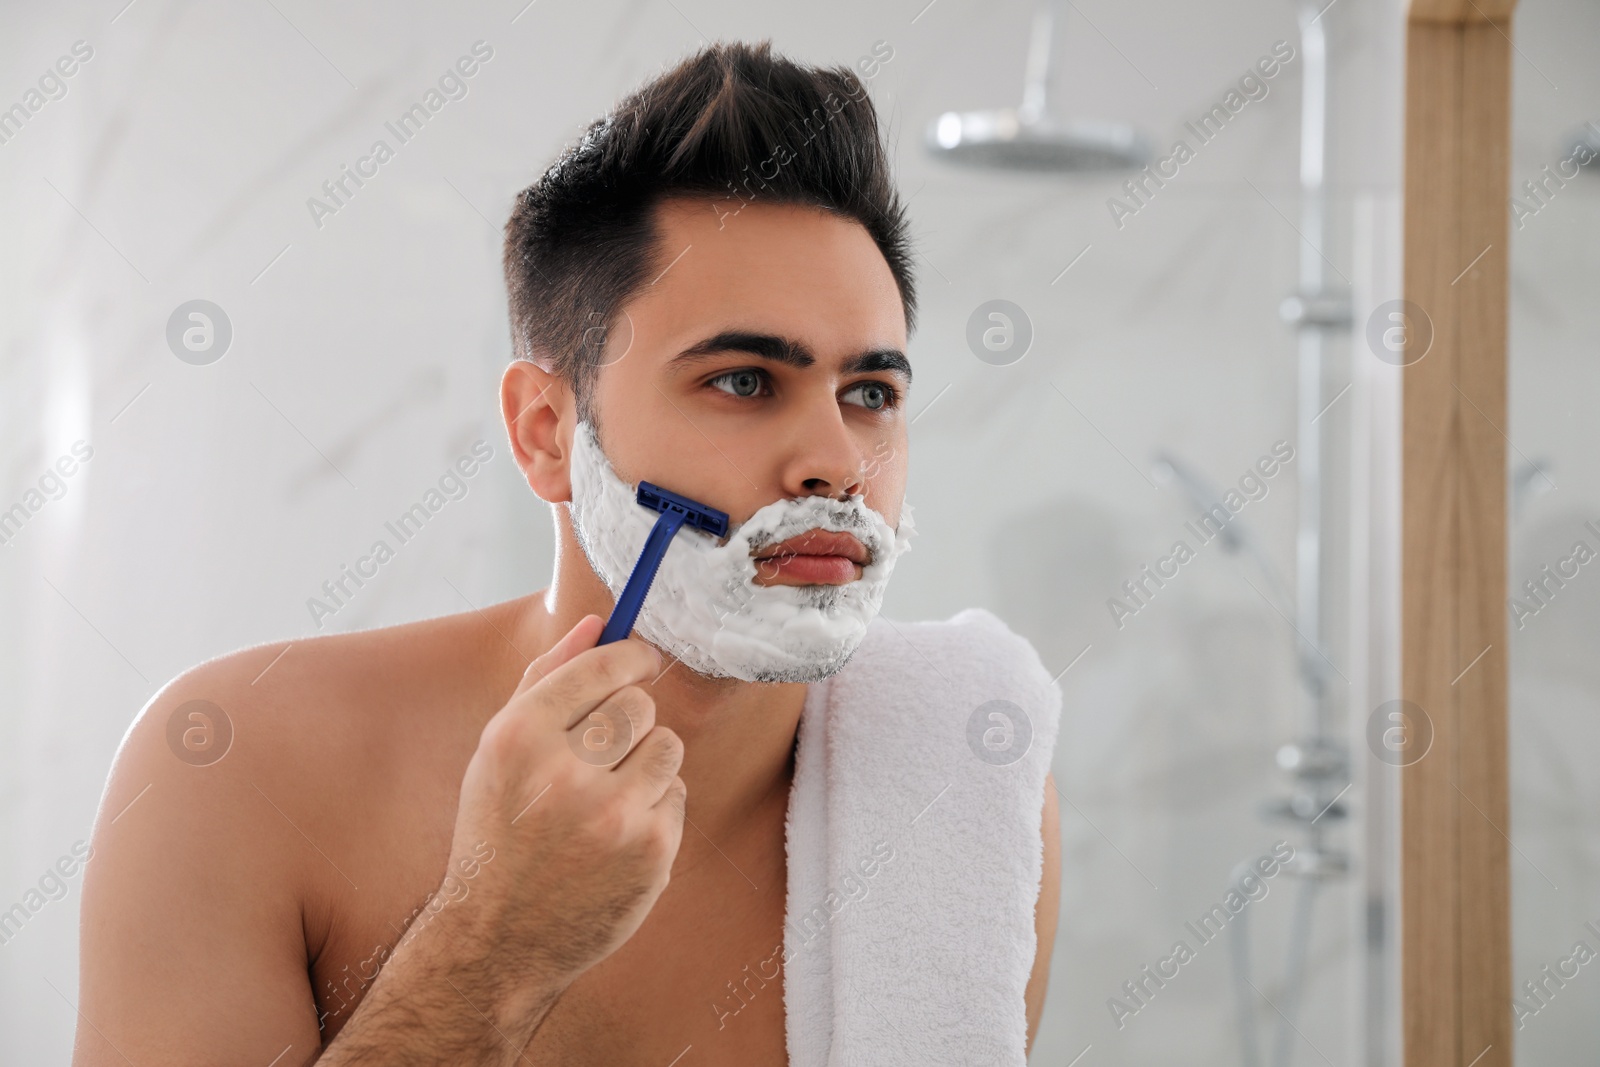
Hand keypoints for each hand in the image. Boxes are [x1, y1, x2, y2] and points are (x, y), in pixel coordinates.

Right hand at [439, 615, 686, 998]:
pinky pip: (677, 794)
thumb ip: (546, 678)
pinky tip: (614, 838)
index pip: (601, 667)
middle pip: (640, 704)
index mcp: (519, 737)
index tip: (642, 658)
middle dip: (629, 721)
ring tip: (606, 798)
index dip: (630, 656)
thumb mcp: (499, 750)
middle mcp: (565, 773)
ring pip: (668, 746)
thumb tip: (599, 623)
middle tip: (603, 753)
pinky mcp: (651, 851)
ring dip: (647, 763)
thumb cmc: (499, 830)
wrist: (497, 937)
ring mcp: (613, 815)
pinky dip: (654, 808)